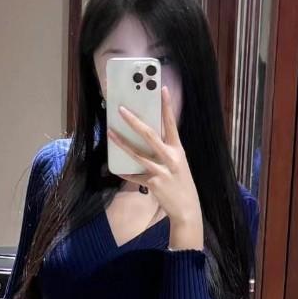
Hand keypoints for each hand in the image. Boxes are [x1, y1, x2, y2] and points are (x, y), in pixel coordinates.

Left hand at [108, 85, 202, 243]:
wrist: (187, 209)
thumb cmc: (181, 183)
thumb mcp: (178, 164)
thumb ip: (166, 151)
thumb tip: (147, 137)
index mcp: (179, 150)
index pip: (172, 123)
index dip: (167, 106)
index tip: (161, 89)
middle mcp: (171, 158)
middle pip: (150, 135)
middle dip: (134, 121)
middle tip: (121, 109)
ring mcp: (162, 171)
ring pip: (138, 154)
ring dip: (122, 143)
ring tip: (110, 133)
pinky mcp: (153, 183)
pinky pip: (135, 175)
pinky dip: (125, 172)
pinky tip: (116, 168)